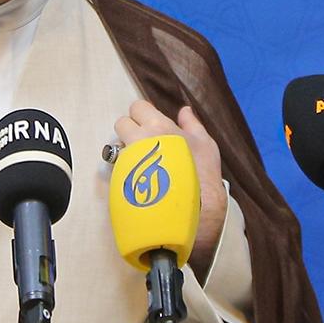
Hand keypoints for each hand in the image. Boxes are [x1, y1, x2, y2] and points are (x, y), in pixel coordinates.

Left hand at [114, 100, 227, 277]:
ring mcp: (127, 162)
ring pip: (118, 147)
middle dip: (130, 131)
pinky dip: (127, 171)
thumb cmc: (203, 177)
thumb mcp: (206, 144)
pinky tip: (143, 181)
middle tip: (145, 144)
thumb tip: (184, 110)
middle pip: (121, 124)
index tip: (151, 126)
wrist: (196, 215)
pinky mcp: (121, 182)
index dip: (143, 115)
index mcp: (158, 127)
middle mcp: (138, 141)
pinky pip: (118, 168)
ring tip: (146, 165)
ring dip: (128, 151)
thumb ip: (192, 124)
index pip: (137, 107)